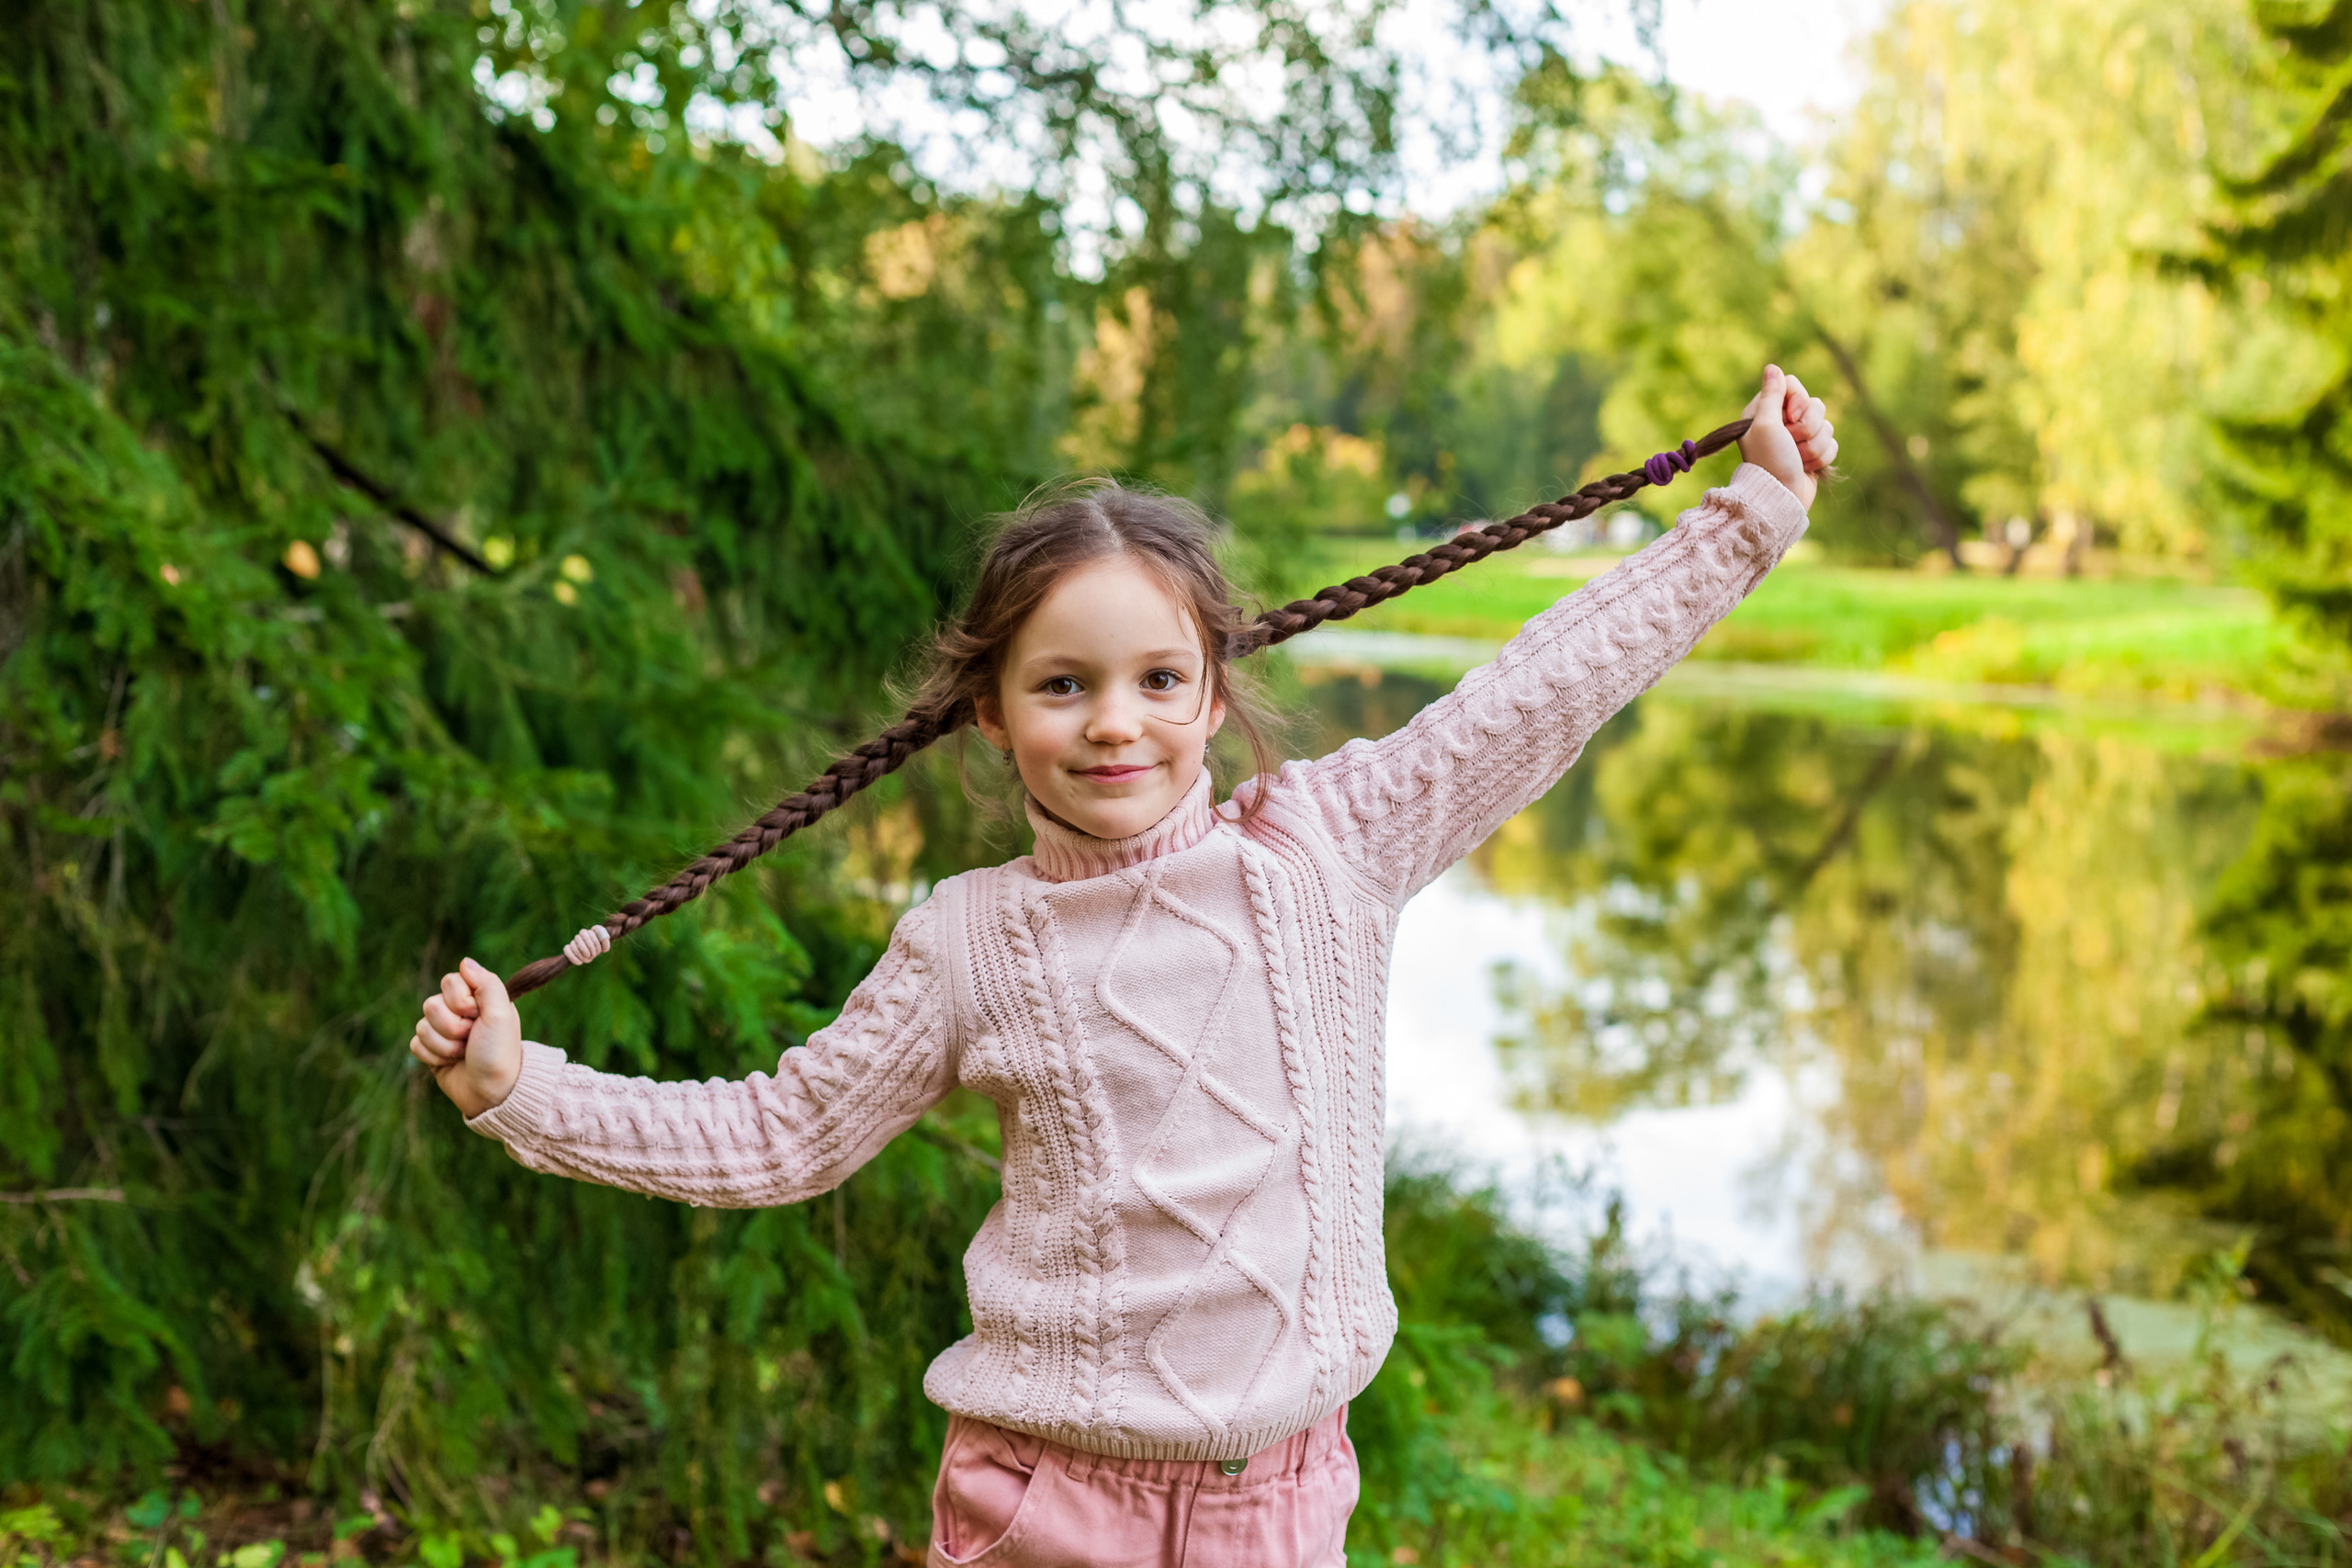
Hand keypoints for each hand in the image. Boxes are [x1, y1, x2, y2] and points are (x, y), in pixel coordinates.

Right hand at [410, 957, 522, 1117]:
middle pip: (431, 1004)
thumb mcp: (501, 1014)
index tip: (477, 1016)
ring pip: (421, 1025)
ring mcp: (443, 1031)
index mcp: (477, 998)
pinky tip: (451, 1063)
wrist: (491, 1091)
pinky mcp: (431, 1050)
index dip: (460, 1001)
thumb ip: (486, 983)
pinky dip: (433, 1056)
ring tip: (464, 1053)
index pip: (449, 981)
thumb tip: (464, 962)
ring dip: (445, 1044)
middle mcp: (459, 1011)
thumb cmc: (499, 1052)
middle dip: (451, 1026)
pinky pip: (416, 1044)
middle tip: (471, 1038)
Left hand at [1736, 364, 1837, 509]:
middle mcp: (1781, 422)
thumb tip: (1772, 367)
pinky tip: (1806, 468)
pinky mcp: (1812, 452)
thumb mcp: (1766, 424)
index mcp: (1765, 411)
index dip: (1798, 399)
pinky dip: (1821, 456)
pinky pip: (1831, 442)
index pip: (1791, 385)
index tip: (1790, 417)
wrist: (1782, 498)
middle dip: (1808, 426)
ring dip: (1814, 445)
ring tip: (1798, 459)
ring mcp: (1798, 438)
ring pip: (1825, 425)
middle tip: (1792, 441)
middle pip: (1813, 404)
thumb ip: (1771, 395)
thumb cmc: (1770, 461)